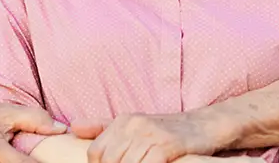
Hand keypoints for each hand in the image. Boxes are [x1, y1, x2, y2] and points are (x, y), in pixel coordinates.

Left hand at [72, 111, 230, 162]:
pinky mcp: (168, 146)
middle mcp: (135, 124)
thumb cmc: (166, 130)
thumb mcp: (134, 125)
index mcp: (124, 120)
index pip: (96, 153)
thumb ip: (103, 127)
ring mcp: (152, 134)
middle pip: (109, 162)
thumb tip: (74, 126)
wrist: (204, 126)